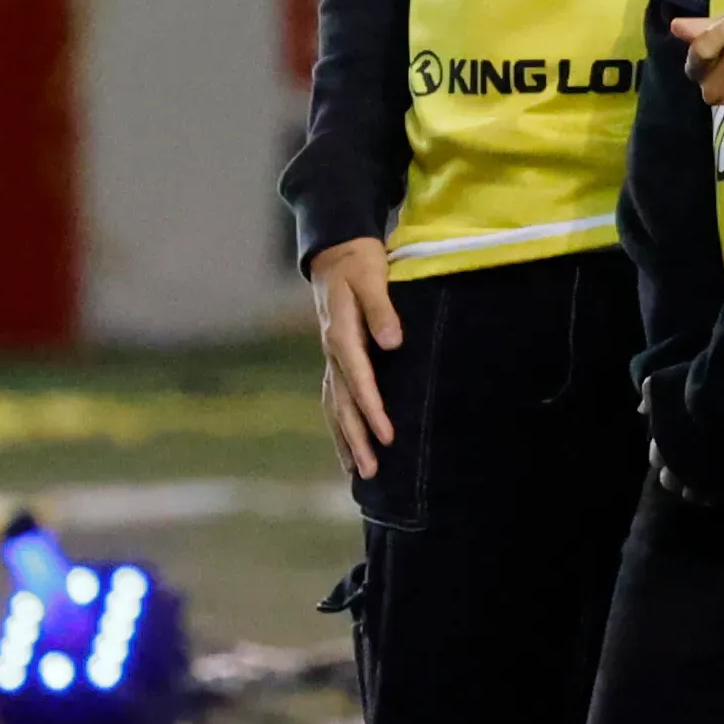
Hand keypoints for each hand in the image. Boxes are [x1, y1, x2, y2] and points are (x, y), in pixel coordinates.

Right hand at [308, 238, 402, 477]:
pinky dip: (340, 425)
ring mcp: (330, 357)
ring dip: (346, 439)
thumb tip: (393, 342)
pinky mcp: (335, 359)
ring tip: (359, 472)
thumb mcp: (372, 277)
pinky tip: (348, 448)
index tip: (387, 435)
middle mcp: (331, 350)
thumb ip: (382, 310)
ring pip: (334, 406)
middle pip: (342, 402)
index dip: (372, 408)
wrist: (335, 251)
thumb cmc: (359, 263)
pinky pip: (334, 399)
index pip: (359, 379)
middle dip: (356, 438)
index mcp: (341, 333)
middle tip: (371, 471)